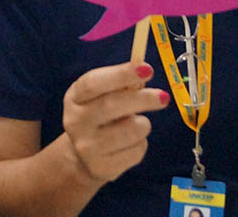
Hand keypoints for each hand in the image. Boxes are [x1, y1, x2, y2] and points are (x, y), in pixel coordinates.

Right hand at [62, 62, 168, 183]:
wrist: (83, 157)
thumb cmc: (100, 117)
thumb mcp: (102, 96)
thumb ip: (121, 84)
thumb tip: (143, 71)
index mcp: (75, 97)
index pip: (94, 82)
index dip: (121, 74)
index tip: (146, 68)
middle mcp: (75, 121)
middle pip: (112, 105)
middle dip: (143, 99)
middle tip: (163, 96)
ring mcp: (86, 147)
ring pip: (131, 130)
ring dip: (143, 124)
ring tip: (137, 125)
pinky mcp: (102, 167)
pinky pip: (136, 151)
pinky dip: (141, 144)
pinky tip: (129, 144)